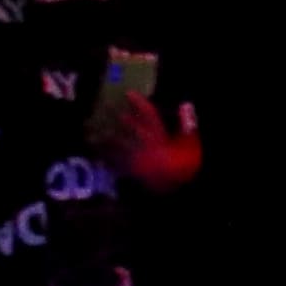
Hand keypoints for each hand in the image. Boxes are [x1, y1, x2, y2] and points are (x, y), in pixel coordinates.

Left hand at [86, 92, 201, 189]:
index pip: (148, 115)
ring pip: (116, 143)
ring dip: (104, 135)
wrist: (179, 192)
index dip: (139, 102)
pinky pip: (113, 163)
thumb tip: (185, 106)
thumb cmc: (187, 168)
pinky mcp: (129, 174)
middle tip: (104, 105)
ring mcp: (135, 160)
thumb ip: (188, 126)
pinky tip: (97, 153)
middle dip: (116, 116)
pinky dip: (104, 157)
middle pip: (127, 127)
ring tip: (93, 128)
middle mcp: (144, 145)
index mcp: (161, 137)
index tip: (129, 93)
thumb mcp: (193, 145)